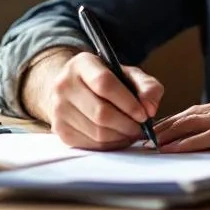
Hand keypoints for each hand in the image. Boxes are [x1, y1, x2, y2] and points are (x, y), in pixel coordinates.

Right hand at [31, 51, 163, 150]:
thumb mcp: (128, 74)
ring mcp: (58, 109)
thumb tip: (150, 109)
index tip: (144, 114)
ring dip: (121, 136)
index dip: (128, 102)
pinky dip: (110, 145)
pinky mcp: (60, 129)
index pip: (104, 83)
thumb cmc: (106, 81)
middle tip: (140, 127)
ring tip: (131, 132)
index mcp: (82, 64)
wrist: (73, 89)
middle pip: (101, 113)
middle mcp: (64, 85)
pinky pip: (91, 144)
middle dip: (127, 124)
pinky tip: (118, 137)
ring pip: (97, 132)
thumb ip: (147, 86)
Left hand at [153, 94, 209, 152]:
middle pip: (185, 115)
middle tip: (141, 138)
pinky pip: (206, 136)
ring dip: (167, 134)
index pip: (193, 112)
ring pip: (190, 123)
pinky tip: (172, 149)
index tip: (154, 131)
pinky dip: (186, 142)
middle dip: (162, 127)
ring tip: (148, 144)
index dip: (172, 121)